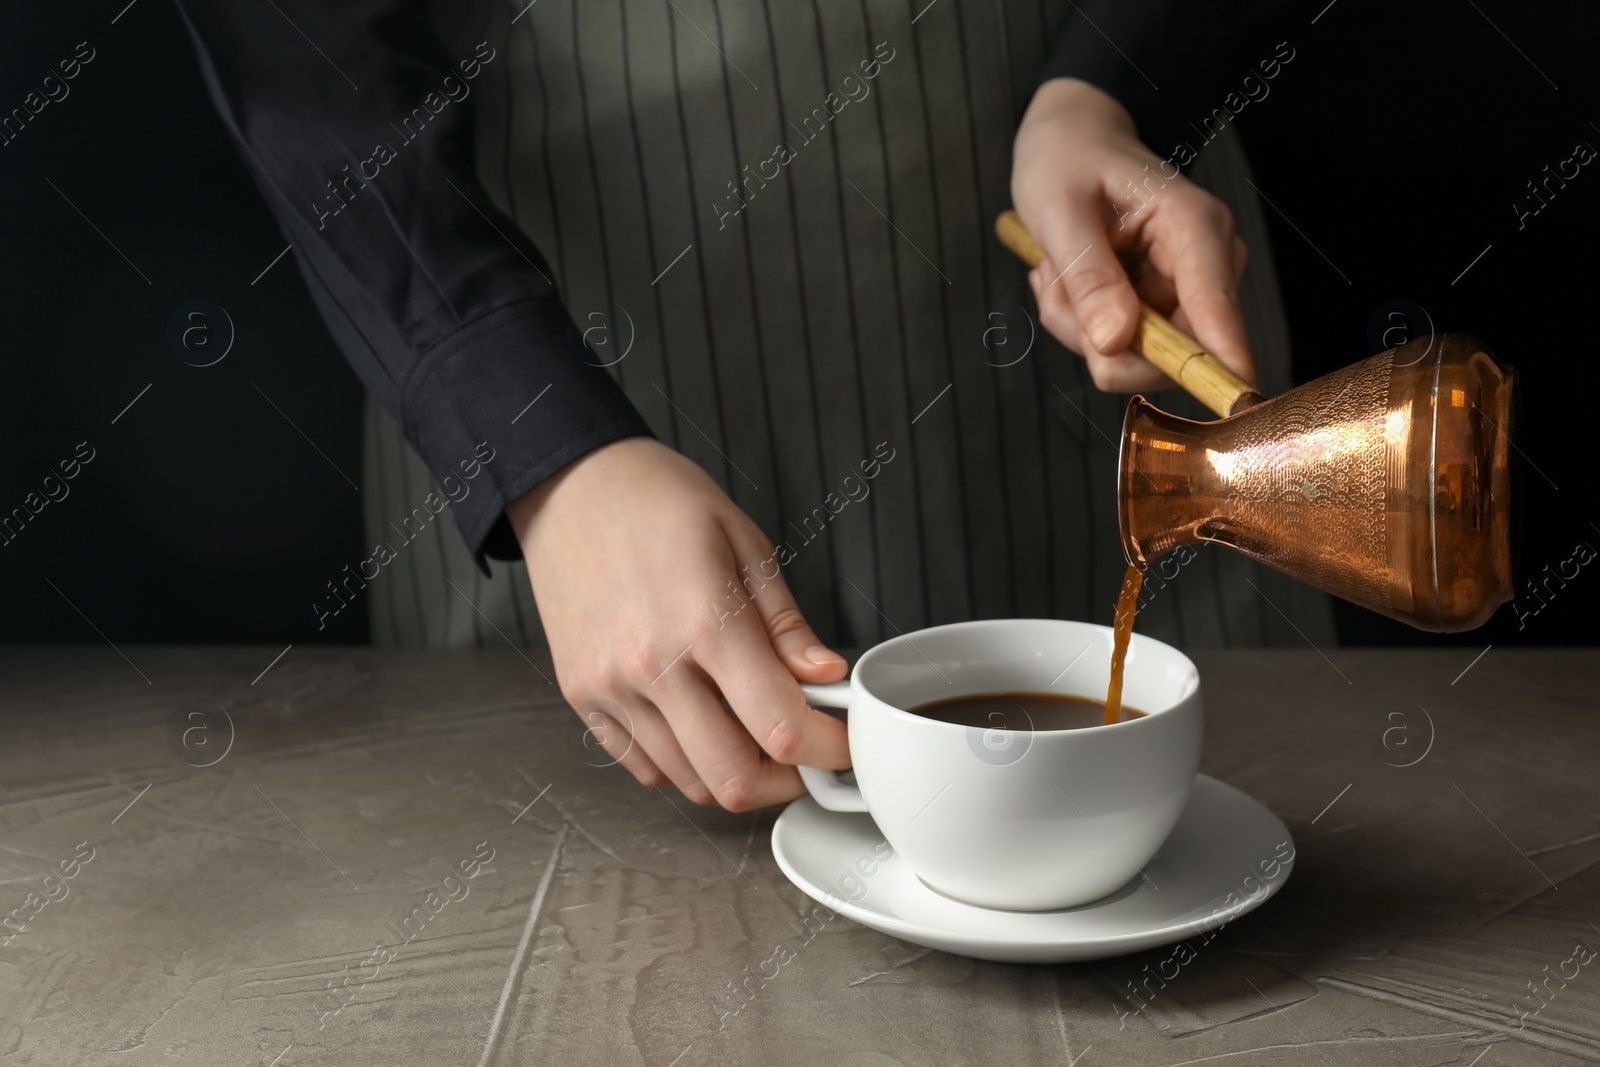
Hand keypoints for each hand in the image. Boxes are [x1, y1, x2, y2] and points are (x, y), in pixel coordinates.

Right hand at [507, 437, 850, 810]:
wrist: (569, 486)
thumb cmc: (659, 502)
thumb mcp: (745, 543)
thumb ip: (786, 624)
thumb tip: (826, 676)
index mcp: (704, 622)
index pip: (781, 727)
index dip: (827, 749)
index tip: (842, 743)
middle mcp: (651, 666)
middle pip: (734, 780)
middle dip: (787, 781)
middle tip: (806, 755)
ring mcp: (610, 688)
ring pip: (689, 782)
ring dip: (736, 774)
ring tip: (756, 735)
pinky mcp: (582, 696)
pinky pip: (643, 766)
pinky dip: (685, 766)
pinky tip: (705, 728)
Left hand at [1011, 77, 1255, 391]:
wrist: (1070, 140)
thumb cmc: (1068, 160)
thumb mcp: (1060, 212)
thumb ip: (1089, 278)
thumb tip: (1116, 343)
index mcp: (1194, 227)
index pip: (1217, 309)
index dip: (1222, 360)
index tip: (1234, 399)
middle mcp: (1205, 264)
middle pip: (1171, 352)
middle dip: (1098, 337)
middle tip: (1057, 284)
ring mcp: (1187, 290)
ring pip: (1135, 358)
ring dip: (1080, 328)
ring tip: (1058, 272)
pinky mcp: (1163, 307)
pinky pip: (1120, 348)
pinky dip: (1080, 324)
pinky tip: (1067, 279)